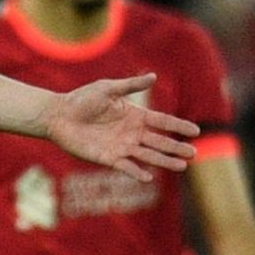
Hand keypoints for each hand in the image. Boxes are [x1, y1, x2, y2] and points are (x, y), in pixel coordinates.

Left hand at [43, 74, 196, 180]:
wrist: (58, 115)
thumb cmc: (81, 99)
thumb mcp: (107, 89)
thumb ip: (130, 85)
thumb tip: (154, 76)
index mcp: (134, 115)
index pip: (162, 122)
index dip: (178, 126)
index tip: (196, 131)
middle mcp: (131, 133)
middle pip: (159, 141)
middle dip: (176, 147)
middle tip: (193, 153)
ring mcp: (121, 146)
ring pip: (147, 155)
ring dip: (164, 161)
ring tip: (182, 166)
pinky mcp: (107, 158)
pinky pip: (125, 166)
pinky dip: (136, 172)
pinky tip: (148, 178)